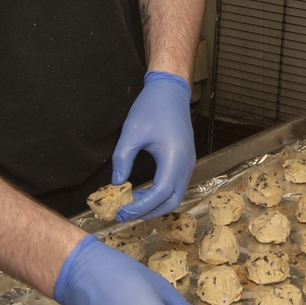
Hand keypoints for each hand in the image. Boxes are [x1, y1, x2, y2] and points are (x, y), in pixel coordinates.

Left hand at [111, 70, 194, 219]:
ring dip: (156, 205)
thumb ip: (123, 158)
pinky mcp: (186, 160)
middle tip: (126, 213)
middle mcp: (186, 164)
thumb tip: (116, 183)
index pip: (160, 194)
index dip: (141, 207)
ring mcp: (189, 162)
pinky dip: (162, 195)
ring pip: (176, 195)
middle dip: (150, 212)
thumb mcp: (131, 132)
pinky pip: (177, 185)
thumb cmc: (151, 108)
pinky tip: (144, 192)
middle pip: (172, 201)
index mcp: (174, 157)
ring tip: (133, 204)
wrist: (170, 91)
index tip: (122, 211)